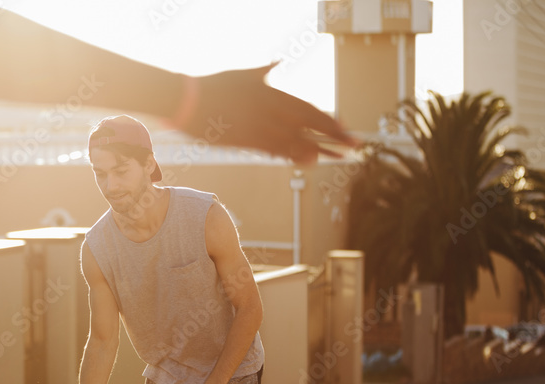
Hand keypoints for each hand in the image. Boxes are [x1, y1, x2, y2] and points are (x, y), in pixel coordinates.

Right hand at [184, 64, 359, 163]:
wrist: (188, 100)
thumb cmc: (214, 85)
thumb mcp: (242, 73)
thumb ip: (263, 71)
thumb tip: (277, 60)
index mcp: (272, 93)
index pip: (309, 109)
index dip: (330, 121)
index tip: (346, 128)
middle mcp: (271, 110)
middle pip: (310, 126)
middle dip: (335, 136)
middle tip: (356, 146)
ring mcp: (259, 126)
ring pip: (296, 141)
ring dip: (319, 150)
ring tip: (337, 158)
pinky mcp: (246, 140)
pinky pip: (274, 150)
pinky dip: (292, 156)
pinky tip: (307, 161)